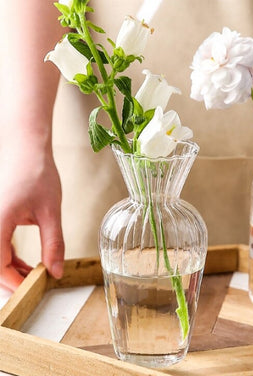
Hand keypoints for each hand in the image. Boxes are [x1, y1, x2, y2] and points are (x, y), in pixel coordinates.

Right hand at [0, 147, 64, 290]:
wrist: (26, 150)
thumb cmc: (38, 175)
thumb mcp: (51, 212)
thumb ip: (53, 243)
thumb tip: (57, 272)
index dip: (14, 282)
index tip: (34, 289)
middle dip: (11, 279)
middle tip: (35, 286)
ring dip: (10, 270)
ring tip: (35, 276)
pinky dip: (7, 258)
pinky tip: (25, 264)